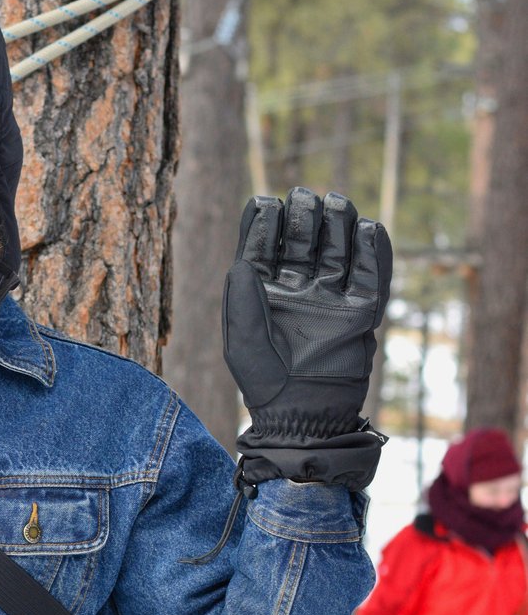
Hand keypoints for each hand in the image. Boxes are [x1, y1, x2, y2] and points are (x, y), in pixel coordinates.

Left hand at [222, 187, 391, 488]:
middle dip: (303, 215)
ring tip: (335, 202)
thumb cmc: (265, 382)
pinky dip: (373, 250)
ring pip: (337, 249)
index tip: (265, 204)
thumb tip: (241, 261)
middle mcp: (298, 291)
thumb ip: (240, 299)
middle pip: (302, 240)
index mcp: (264, 294)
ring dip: (337, 222)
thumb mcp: (243, 342)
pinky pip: (371, 274)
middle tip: (302, 198)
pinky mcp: (361, 312)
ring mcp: (331, 299)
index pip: (263, 246)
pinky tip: (368, 229)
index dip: (263, 222)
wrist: (304, 416)